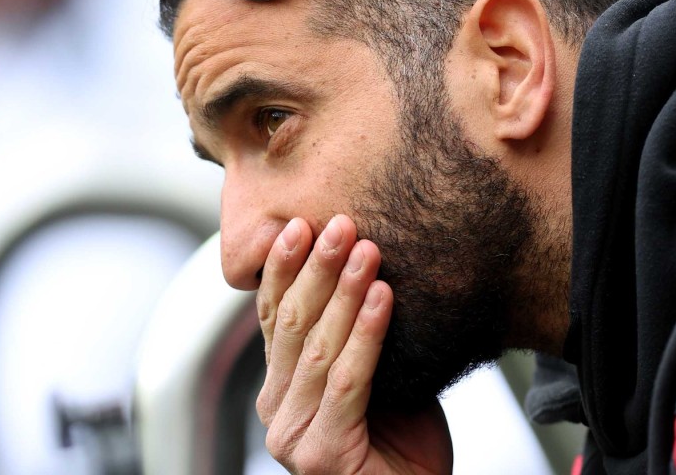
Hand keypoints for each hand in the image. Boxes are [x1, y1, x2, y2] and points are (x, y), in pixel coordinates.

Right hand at [255, 215, 452, 474]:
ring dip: (345, 291)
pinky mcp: (322, 454)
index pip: (274, 315)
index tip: (303, 223)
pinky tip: (384, 297)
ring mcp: (294, 435)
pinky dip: (367, 333)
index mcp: (281, 386)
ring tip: (368, 250)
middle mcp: (277, 409)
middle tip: (340, 223)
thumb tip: (369, 262)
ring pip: (318, 347)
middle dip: (316, 268)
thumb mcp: (375, 373)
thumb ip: (357, 332)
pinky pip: (348, 380)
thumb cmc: (401, 440)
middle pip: (292, 324)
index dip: (284, 268)